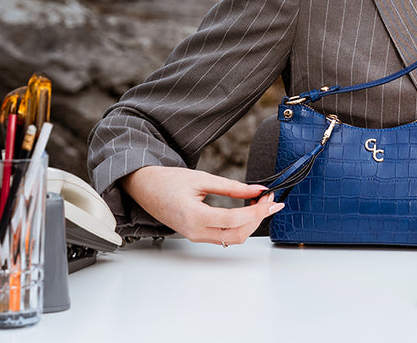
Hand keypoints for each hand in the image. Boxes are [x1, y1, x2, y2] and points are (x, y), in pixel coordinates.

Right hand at [121, 165, 282, 245]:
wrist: (145, 188)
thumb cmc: (168, 181)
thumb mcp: (202, 178)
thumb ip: (232, 186)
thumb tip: (257, 189)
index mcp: (194, 216)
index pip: (234, 219)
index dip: (257, 211)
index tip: (271, 201)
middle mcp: (195, 231)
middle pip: (237, 234)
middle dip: (258, 218)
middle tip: (269, 199)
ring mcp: (195, 236)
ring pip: (232, 238)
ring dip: (250, 223)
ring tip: (259, 203)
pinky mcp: (196, 235)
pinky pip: (223, 236)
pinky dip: (239, 225)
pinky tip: (246, 210)